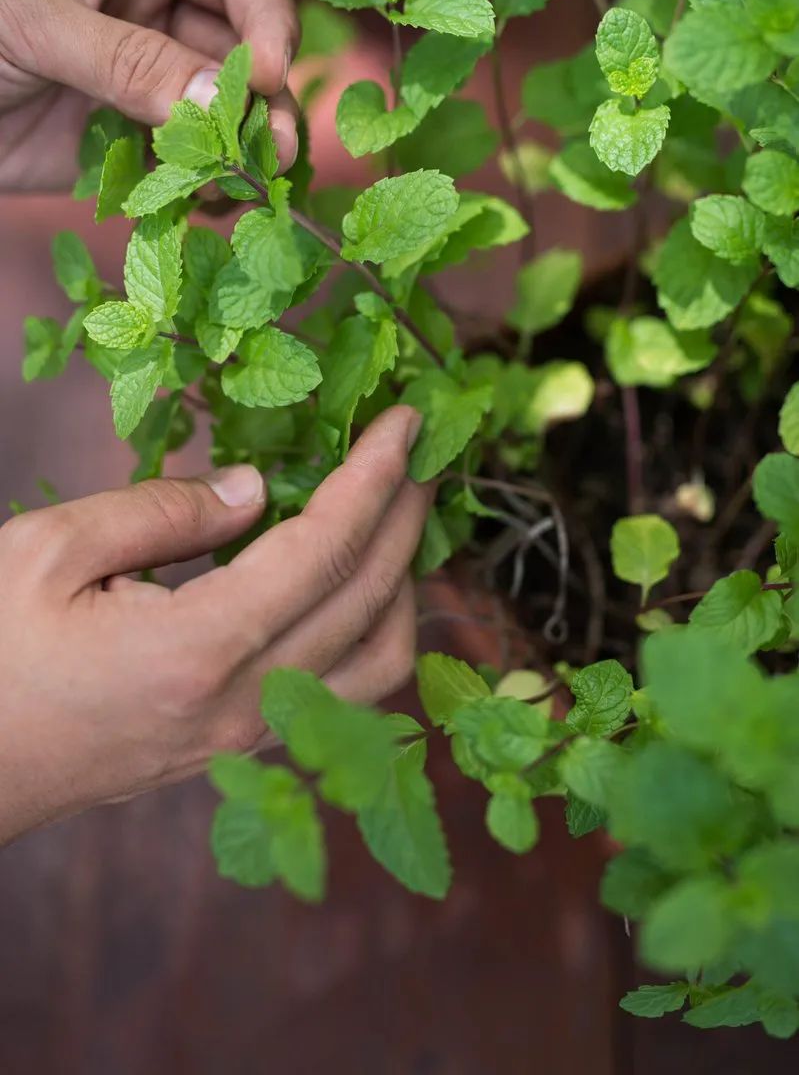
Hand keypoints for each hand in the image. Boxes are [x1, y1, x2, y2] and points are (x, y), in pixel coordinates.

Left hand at [0, 0, 299, 191]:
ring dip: (241, 150)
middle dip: (263, 100)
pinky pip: (187, 162)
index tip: (266, 79)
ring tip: (242, 187)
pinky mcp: (128, 140)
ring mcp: (145, 79)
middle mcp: (154, 11)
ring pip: (225, 113)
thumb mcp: (32, 23)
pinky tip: (205, 206)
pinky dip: (204, 186)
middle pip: (245, 49)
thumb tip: (221, 103)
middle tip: (272, 152)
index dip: (267, 21)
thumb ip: (127, 59)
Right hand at [0, 407, 429, 843]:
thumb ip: (164, 511)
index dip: (373, 477)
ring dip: (402, 582)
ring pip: (377, 662)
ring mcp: (250, 739)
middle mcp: (245, 704)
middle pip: (367, 599)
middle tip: (417, 452)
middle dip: (406, 514)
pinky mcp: (242, 751)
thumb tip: (257, 487)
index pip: (325, 548)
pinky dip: (373, 632)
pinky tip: (358, 589)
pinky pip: (345, 693)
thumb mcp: (52, 552)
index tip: (401, 422)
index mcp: (198, 647)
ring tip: (396, 517)